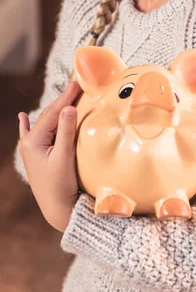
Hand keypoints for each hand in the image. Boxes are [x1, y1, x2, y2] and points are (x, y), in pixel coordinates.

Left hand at [18, 80, 82, 231]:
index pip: (54, 112)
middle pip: (49, 115)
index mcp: (33, 140)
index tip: (78, 82)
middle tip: (77, 84)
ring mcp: (31, 148)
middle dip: (63, 99)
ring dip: (56, 108)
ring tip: (67, 94)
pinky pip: (31, 134)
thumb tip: (69, 107)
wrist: (57, 209)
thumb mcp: (64, 157)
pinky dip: (28, 124)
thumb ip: (66, 131)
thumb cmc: (61, 185)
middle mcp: (29, 142)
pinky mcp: (36, 156)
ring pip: (46, 122)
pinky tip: (22, 117)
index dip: (67, 96)